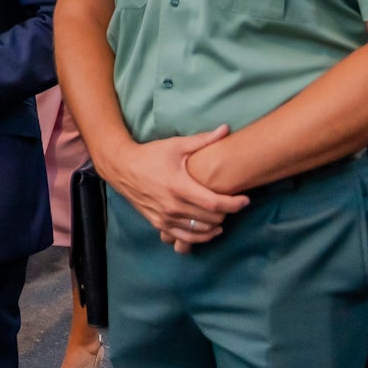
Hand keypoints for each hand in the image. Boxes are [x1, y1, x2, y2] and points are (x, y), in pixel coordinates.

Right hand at [98, 125, 250, 253]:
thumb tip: (226, 129)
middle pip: (211, 218)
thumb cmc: (151, 155)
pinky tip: (210, 230)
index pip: (214, 203)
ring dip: (216, 225)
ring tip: (224, 215)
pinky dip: (201, 237)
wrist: (122, 168)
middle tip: (234, 203)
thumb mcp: (176, 145)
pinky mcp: (159, 224)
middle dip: (227, 212)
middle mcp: (173, 206)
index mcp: (179, 186)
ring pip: (200, 230)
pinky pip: (185, 238)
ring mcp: (165, 218)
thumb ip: (203, 140)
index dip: (234, 204)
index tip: (245, 200)